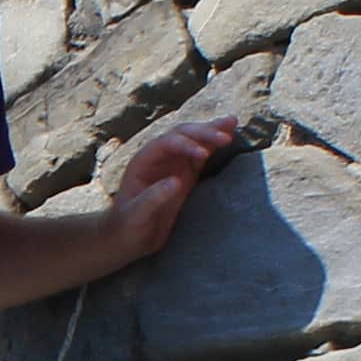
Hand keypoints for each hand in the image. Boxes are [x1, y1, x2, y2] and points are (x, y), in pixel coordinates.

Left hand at [109, 114, 250, 265]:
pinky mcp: (185, 174)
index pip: (166, 143)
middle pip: (182, 135)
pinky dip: (214, 145)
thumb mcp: (136, 216)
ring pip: (194, 140)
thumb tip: (176, 181)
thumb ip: (153, 198)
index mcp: (143, 161)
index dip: (185, 145)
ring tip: (232, 122)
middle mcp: (159, 157)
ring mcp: (173, 164)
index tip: (203, 154)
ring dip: (212, 131)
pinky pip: (201, 154)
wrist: (130, 238)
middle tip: (225, 136)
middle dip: (203, 133)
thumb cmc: (128, 226)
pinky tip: (228, 136)